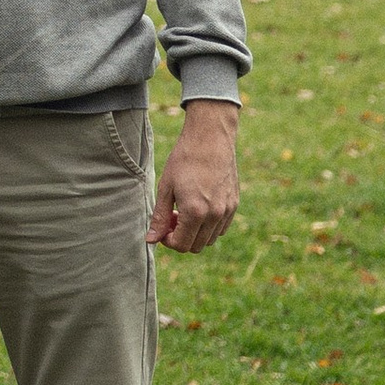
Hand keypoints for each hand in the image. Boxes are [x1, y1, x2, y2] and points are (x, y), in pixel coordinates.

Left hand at [148, 101, 239, 256]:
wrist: (210, 138)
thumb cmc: (184, 160)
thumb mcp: (166, 187)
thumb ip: (159, 217)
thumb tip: (151, 240)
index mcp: (195, 212)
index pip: (181, 245)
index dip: (168, 240)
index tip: (163, 226)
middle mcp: (214, 215)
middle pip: (196, 246)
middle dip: (181, 237)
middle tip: (172, 217)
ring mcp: (227, 210)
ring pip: (210, 239)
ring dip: (195, 233)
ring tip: (185, 210)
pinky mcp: (234, 204)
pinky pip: (221, 228)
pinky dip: (209, 226)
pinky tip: (200, 206)